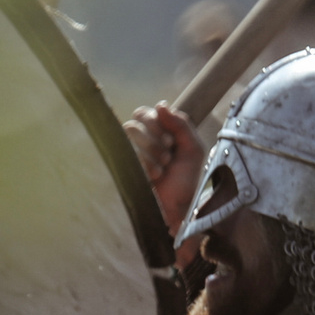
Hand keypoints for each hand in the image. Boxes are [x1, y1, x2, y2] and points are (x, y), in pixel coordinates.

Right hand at [122, 103, 206, 265]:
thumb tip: (160, 104)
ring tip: (163, 169)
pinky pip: (128, 152)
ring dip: (151, 149)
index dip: (157, 122)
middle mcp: (138, 143)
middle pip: (134, 121)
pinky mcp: (121, 169)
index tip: (172, 141)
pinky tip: (154, 177)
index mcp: (154, 135)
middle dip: (154, 137)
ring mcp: (127, 156)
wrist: (176, 210)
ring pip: (130, 132)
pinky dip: (146, 163)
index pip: (144, 113)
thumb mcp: (192, 149)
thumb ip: (181, 124)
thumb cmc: (184, 181)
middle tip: (168, 156)